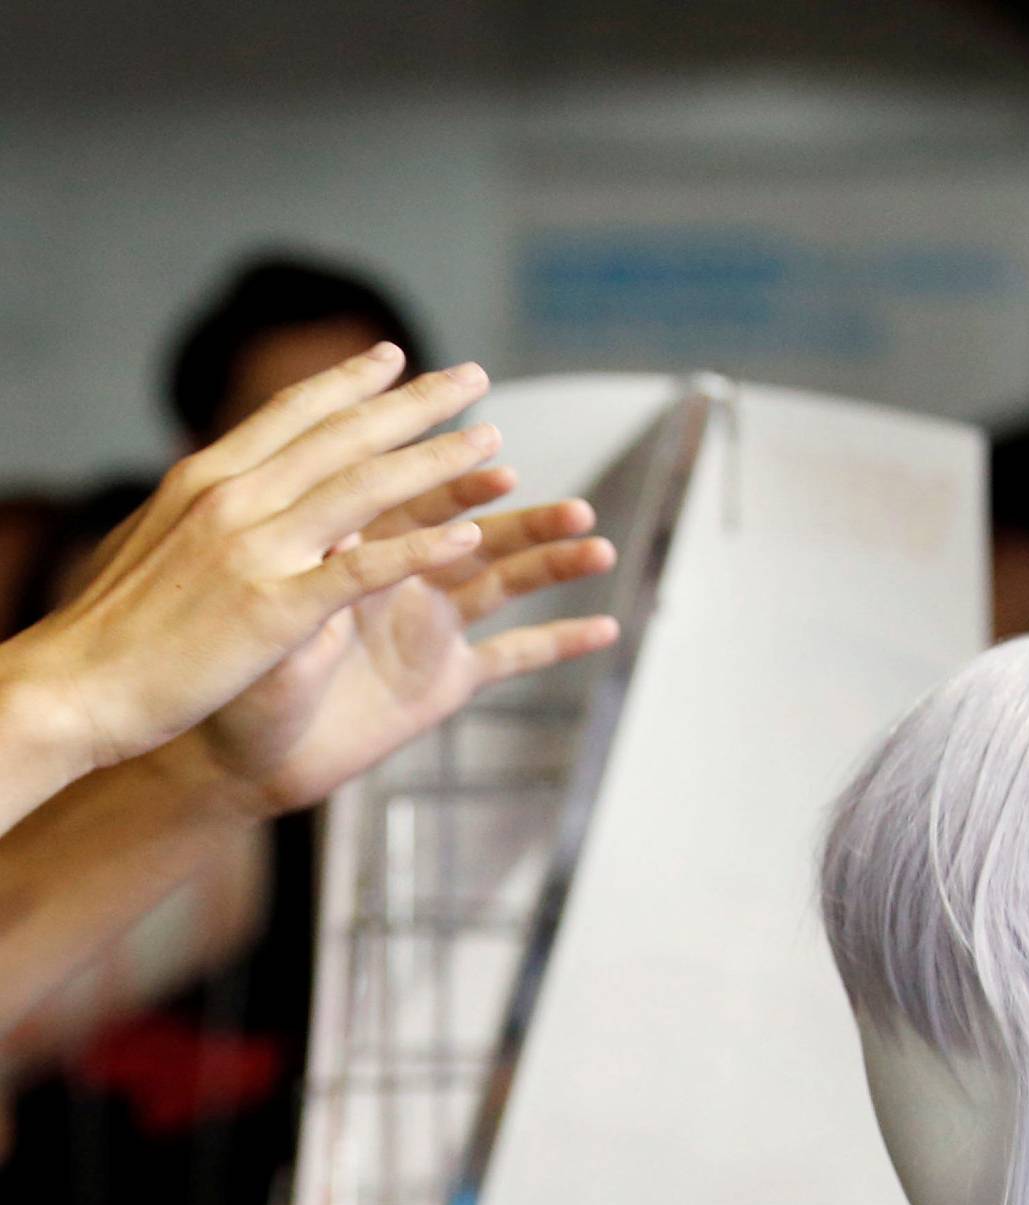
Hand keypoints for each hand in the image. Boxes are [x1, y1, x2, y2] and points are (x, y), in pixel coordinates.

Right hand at [1, 345, 509, 788]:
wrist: (76, 685)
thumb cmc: (115, 629)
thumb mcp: (160, 545)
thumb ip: (209, 515)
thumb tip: (234, 493)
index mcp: (206, 480)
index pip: (291, 413)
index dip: (350, 382)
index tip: (394, 356)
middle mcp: (235, 498)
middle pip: (344, 436)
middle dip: (416, 403)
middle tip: (474, 377)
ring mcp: (257, 551)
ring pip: (366, 489)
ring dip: (437, 461)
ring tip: (494, 445)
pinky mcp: (275, 610)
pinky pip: (362, 570)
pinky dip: (418, 550)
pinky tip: (469, 537)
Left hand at [183, 468, 618, 817]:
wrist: (240, 755)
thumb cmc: (235, 679)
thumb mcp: (267, 622)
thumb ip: (311, 582)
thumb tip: (341, 533)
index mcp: (352, 547)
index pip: (408, 492)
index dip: (449, 466)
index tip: (490, 439)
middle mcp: (399, 576)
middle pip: (473, 528)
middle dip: (521, 513)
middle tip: (572, 504)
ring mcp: (427, 626)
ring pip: (502, 581)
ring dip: (550, 561)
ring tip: (596, 543)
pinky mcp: (443, 681)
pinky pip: (511, 657)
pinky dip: (558, 642)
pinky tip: (607, 628)